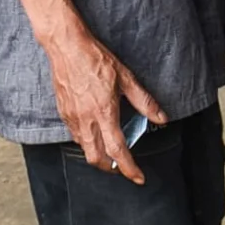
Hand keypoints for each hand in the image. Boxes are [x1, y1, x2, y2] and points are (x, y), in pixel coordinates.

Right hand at [46, 22, 164, 185]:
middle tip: (122, 167)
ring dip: (98, 155)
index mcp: (104, 112)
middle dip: (111, 168)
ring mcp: (72, 117)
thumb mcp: (126, 78)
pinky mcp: (63, 112)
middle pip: (97, 158)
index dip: (130, 169)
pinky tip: (95, 132)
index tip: (138, 177)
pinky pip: (75, 136)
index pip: (118, 150)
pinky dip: (87, 141)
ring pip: (84, 148)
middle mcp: (86, 119)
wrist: (66, 47)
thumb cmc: (95, 59)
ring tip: (110, 150)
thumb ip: (144, 102)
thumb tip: (161, 118)